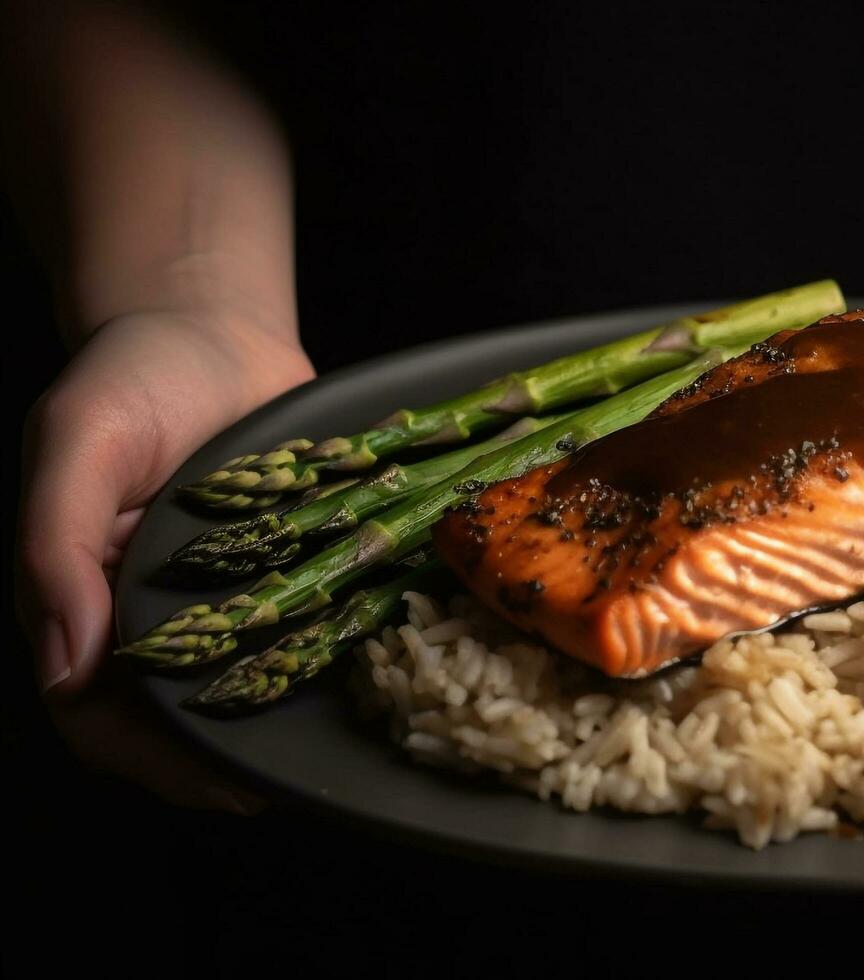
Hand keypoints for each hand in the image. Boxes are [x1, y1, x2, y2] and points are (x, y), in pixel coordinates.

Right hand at [16, 309, 313, 809]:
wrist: (210, 327)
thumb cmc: (130, 377)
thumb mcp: (76, 443)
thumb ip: (57, 547)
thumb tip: (65, 669)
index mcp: (86, 600)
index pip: (98, 714)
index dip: (149, 760)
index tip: (217, 786)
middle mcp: (152, 613)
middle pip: (176, 719)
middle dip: (224, 764)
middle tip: (287, 789)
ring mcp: (222, 597)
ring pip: (243, 686)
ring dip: (278, 725)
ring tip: (335, 753)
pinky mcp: (282, 570)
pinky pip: (299, 630)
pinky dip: (325, 661)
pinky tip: (371, 679)